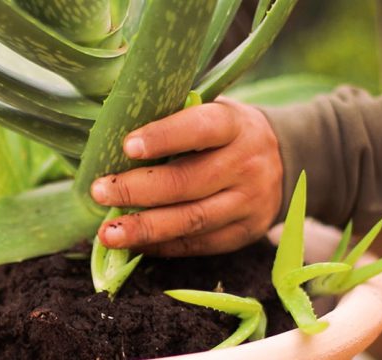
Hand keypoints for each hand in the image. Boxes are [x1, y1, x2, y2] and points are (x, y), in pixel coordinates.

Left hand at [91, 98, 282, 255]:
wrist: (283, 162)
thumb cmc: (229, 133)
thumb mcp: (215, 112)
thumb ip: (177, 119)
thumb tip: (114, 133)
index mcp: (236, 125)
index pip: (201, 129)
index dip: (164, 137)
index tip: (127, 146)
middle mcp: (247, 164)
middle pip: (189, 182)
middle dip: (139, 190)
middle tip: (99, 192)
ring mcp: (248, 203)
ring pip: (192, 220)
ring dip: (146, 228)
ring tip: (108, 233)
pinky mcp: (244, 233)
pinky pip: (199, 244)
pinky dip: (163, 246)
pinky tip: (135, 243)